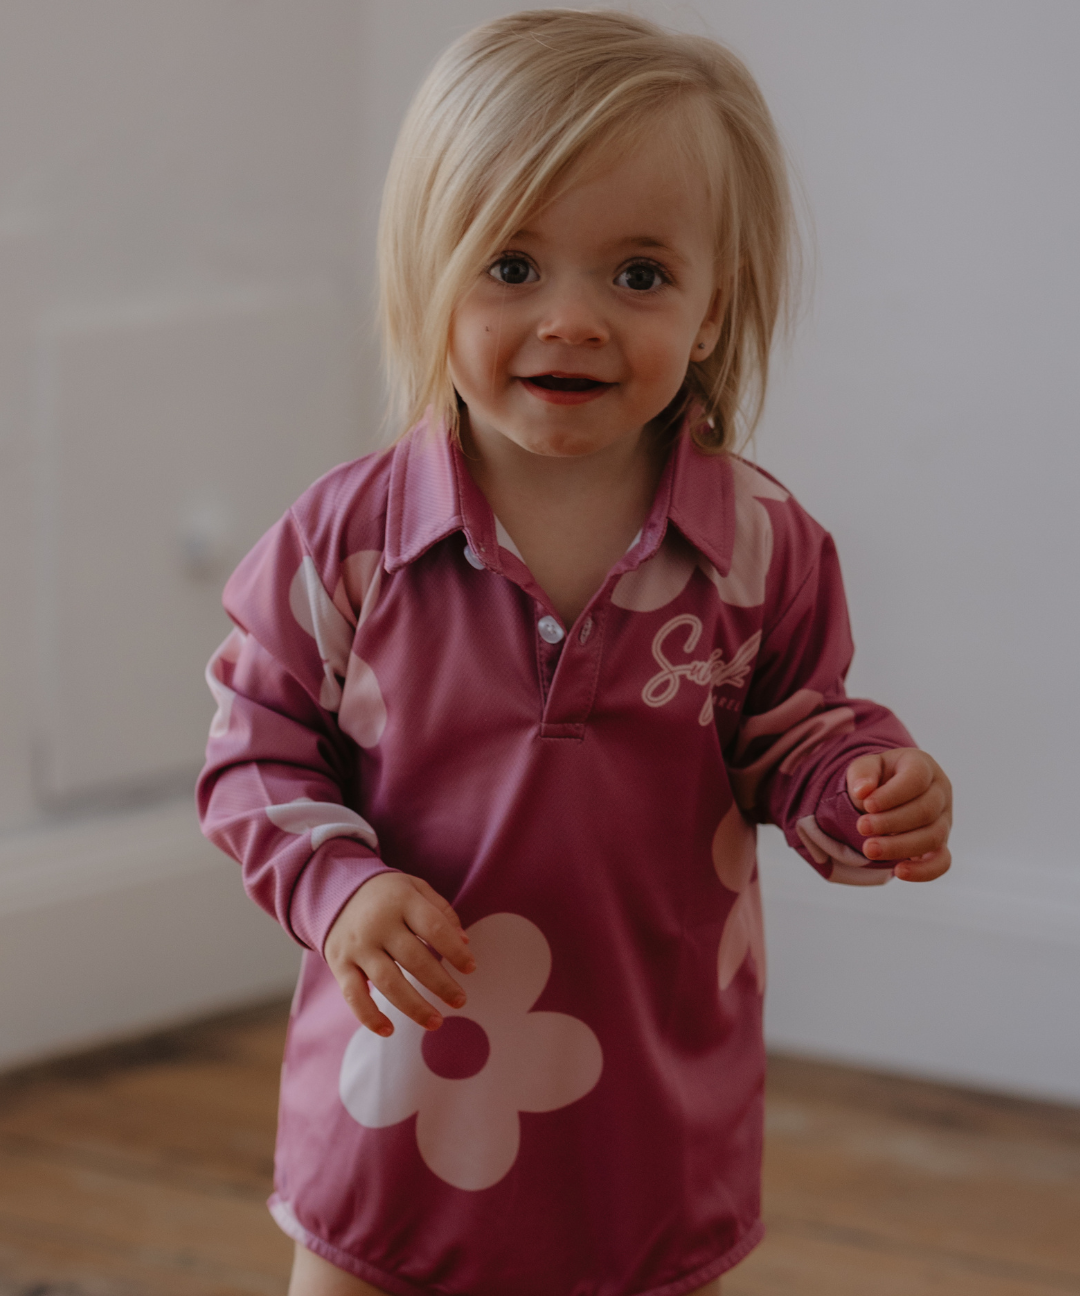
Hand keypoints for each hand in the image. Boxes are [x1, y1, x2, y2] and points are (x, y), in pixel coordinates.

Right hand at [324, 872, 475, 1035]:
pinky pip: (353, 995)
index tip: (470, 968)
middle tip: (460, 1000)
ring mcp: (358, 946)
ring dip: (414, 1006)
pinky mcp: (340, 964)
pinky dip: (369, 1016)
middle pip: (414, 959)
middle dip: (440, 984)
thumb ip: (441, 911)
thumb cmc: (387, 895)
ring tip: (436, 1022)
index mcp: (401, 901)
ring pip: (387, 982)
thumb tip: (464, 942)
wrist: (334, 891)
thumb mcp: (416, 888)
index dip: (455, 950)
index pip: (434, 927)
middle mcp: (378, 924)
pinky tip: (389, 1030)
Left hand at [846, 749, 951, 881]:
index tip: (867, 805)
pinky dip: (924, 871)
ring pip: (933, 837)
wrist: (886, 794)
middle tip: (861, 827)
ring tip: (869, 849)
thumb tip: (862, 791)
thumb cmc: (878, 778)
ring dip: (900, 846)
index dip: (892, 794)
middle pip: (926, 811)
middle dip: (891, 822)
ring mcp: (944, 820)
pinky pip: (942, 862)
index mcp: (923, 766)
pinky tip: (898, 872)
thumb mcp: (866, 767)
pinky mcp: (941, 845)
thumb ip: (862, 773)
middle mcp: (940, 792)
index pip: (916, 779)